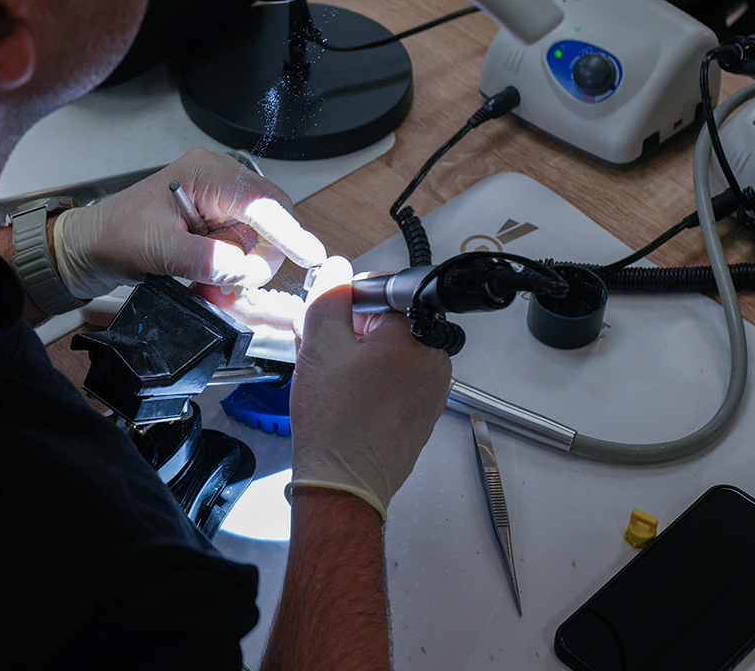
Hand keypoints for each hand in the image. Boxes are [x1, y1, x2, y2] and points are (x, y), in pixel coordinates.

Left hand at [52, 148, 325, 299]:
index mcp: (207, 174)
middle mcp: (221, 182)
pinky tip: (203, 280)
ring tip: (199, 283)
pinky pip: (243, 252)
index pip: (263, 203)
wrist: (90, 246)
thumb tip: (241, 269)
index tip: (311, 256)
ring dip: (236, 272)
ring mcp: (222, 204)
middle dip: (253, 260)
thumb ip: (203, 259)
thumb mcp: (156, 250)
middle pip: (270, 224)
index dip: (289, 233)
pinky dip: (229, 272)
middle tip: (223, 286)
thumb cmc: (114, 236)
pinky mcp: (218, 225)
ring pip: (257, 245)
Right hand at [288, 256, 453, 520]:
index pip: (386, 291)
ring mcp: (433, 391)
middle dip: (353, 330)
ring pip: (391, 352)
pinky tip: (345, 398)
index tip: (329, 315)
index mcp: (417, 336)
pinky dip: (371, 381)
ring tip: (331, 378)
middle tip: (322, 350)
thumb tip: (337, 268)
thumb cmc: (335, 422)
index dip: (351, 298)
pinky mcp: (423, 414)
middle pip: (390, 322)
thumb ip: (329, 297)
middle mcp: (435, 361)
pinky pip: (397, 381)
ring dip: (359, 356)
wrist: (344, 485)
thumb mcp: (320, 346)